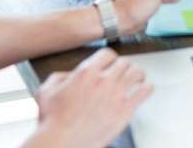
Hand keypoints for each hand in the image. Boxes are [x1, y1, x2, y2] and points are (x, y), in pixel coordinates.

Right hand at [31, 48, 149, 146]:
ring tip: (137, 79)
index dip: (109, 59)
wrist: (61, 143)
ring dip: (137, 75)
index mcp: (86, 72)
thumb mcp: (46, 92)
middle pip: (124, 62)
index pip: (108, 54)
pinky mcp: (125, 110)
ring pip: (137, 72)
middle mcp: (104, 80)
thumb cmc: (52, 121)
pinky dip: (146, 88)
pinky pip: (145, 91)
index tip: (110, 65)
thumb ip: (59, 78)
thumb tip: (69, 75)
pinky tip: (143, 90)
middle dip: (123, 67)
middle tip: (123, 74)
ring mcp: (116, 94)